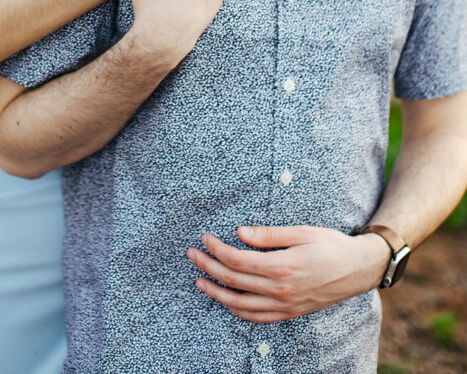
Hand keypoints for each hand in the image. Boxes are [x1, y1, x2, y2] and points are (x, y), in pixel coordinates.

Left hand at [186, 225, 389, 322]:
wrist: (357, 269)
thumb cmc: (330, 245)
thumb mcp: (301, 232)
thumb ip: (268, 235)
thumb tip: (239, 234)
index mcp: (282, 267)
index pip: (237, 261)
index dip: (217, 249)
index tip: (205, 238)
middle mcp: (281, 291)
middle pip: (234, 282)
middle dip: (209, 267)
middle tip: (192, 255)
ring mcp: (285, 305)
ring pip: (241, 305)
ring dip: (217, 293)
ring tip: (200, 281)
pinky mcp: (289, 313)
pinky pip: (257, 317)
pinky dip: (238, 310)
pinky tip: (227, 301)